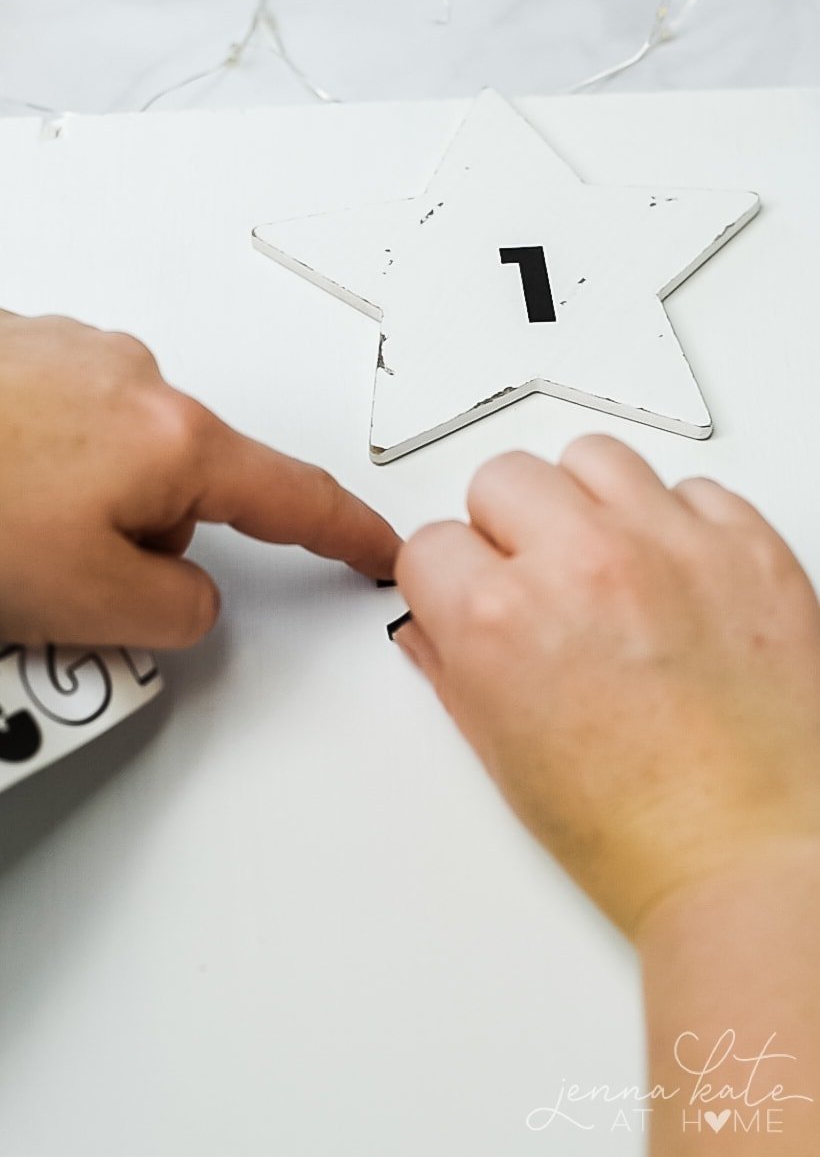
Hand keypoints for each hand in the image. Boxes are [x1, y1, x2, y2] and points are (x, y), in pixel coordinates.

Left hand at [0, 311, 398, 647]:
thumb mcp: (86, 603)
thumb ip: (178, 611)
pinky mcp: (16, 350)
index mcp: (170, 437)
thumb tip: (190, 597)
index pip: (294, 498)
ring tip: (5, 538)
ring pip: (114, 457)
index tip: (379, 546)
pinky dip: (32, 468)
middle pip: (184, 484)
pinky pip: (57, 425)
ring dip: (77, 505)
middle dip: (140, 539)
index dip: (348, 533)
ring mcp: (70, 354)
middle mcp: (129, 377)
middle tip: (64, 583)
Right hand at [393, 435, 819, 936]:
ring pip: (594, 458)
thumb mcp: (506, 757)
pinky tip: (675, 577)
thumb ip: (455, 669)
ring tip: (605, 560)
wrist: (754, 861)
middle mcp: (582, 563)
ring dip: (586, 502)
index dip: (445, 575)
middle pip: (504, 478)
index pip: (431, 541)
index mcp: (501, 618)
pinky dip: (677, 523)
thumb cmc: (642, 834)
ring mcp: (671, 546)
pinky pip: (693, 488)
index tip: (465, 589)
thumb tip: (438, 626)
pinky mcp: (749, 547)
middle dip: (506, 529)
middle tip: (533, 578)